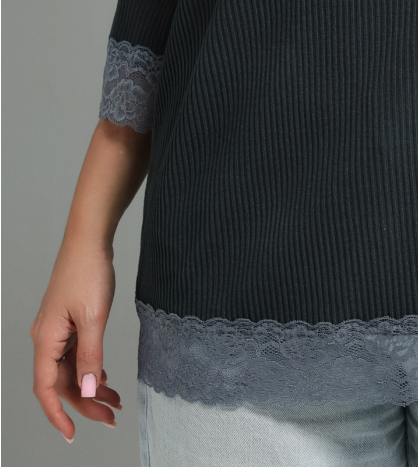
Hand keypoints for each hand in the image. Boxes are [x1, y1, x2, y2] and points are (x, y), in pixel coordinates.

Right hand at [30, 242, 121, 441]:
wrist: (89, 239)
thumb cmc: (88, 272)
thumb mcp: (93, 317)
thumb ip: (91, 356)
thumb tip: (88, 391)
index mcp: (46, 340)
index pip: (46, 388)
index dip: (58, 414)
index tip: (72, 434)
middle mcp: (46, 338)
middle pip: (62, 382)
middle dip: (85, 403)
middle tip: (110, 418)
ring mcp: (57, 330)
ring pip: (71, 370)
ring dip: (91, 387)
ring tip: (114, 402)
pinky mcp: (68, 322)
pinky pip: (76, 355)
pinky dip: (91, 368)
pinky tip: (105, 378)